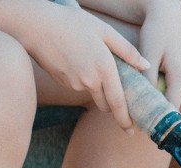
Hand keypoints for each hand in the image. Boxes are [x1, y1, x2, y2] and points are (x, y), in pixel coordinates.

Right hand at [21, 3, 149, 130]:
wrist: (35, 25)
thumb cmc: (71, 23)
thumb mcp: (104, 30)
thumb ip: (127, 50)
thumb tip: (145, 66)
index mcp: (104, 68)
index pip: (118, 103)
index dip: (125, 119)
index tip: (131, 131)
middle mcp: (90, 81)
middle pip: (106, 104)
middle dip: (114, 105)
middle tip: (121, 101)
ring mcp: (74, 84)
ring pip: (93, 94)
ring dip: (99, 89)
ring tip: (93, 65)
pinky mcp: (63, 82)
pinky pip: (79, 86)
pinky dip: (84, 80)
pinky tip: (78, 61)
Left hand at [138, 0, 180, 119]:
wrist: (171, 16)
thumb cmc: (157, 32)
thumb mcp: (149, 52)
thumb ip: (148, 79)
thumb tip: (144, 104)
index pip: (173, 109)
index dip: (161, 122)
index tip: (146, 131)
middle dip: (171, 124)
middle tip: (151, 130)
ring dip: (173, 116)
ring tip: (154, 120)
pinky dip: (174, 106)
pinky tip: (158, 106)